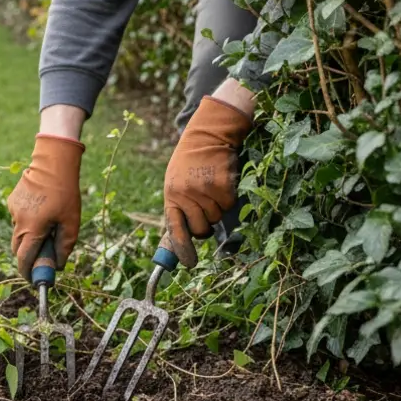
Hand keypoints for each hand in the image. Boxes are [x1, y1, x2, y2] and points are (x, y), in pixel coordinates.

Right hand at [7, 134, 83, 279]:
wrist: (52, 163)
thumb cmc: (65, 193)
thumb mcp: (71, 222)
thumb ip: (64, 247)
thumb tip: (58, 265)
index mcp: (33, 229)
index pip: (24, 260)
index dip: (28, 273)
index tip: (35, 279)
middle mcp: (19, 222)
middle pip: (18, 249)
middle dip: (28, 256)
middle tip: (44, 256)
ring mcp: (13, 211)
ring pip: (19, 233)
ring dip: (29, 236)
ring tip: (48, 224)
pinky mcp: (12, 201)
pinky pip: (18, 218)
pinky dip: (28, 221)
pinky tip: (42, 209)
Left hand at [162, 95, 252, 265]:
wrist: (207, 136)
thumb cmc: (190, 162)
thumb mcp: (176, 182)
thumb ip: (179, 207)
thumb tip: (183, 239)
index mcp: (171, 195)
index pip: (175, 229)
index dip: (182, 249)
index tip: (190, 264)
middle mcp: (185, 195)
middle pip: (200, 228)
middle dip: (205, 223)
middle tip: (205, 205)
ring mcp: (204, 191)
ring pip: (216, 218)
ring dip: (217, 208)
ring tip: (212, 187)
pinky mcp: (222, 186)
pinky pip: (229, 206)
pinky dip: (229, 198)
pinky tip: (222, 182)